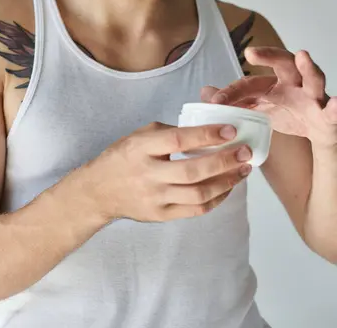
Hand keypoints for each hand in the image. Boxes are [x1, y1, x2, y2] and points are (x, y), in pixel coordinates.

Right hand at [79, 121, 252, 222]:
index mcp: (141, 148)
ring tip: (243, 170)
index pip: (178, 141)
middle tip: (245, 152)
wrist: (99, 191)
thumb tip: (205, 130)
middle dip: (224, 161)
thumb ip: (169, 132)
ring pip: (198, 194)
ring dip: (226, 182)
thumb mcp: (140, 135)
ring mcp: (155, 198)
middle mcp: (148, 174)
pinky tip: (227, 187)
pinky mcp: (161, 215)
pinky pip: (195, 210)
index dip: (206, 135)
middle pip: (193, 171)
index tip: (230, 130)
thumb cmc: (123, 157)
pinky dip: (216, 199)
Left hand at [205, 47, 336, 148]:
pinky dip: (336, 107)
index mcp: (273, 84)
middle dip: (269, 55)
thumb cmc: (287, 113)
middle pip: (283, 63)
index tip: (215, 102)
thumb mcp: (258, 108)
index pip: (249, 83)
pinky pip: (333, 110)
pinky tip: (336, 103)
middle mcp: (294, 83)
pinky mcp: (328, 114)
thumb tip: (206, 92)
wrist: (317, 132)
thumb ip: (236, 100)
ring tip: (303, 56)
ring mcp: (313, 96)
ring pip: (313, 78)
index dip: (232, 92)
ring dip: (309, 67)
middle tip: (251, 52)